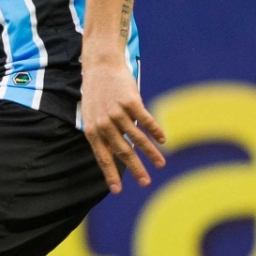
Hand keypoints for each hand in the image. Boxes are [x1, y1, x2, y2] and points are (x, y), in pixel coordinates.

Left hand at [79, 57, 165, 193]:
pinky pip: (145, 121)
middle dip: (135, 169)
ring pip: (137, 139)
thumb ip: (102, 134)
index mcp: (92, 130)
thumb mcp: (92, 115)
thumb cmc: (97, 92)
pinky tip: (163, 141)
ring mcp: (117, 113)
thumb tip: (115, 154)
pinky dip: (155, 132)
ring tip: (160, 165)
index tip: (118, 190)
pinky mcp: (130, 102)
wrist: (101, 65)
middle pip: (123, 152)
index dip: (110, 174)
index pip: (102, 157)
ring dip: (150, 153)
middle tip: (145, 183)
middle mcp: (104, 124)